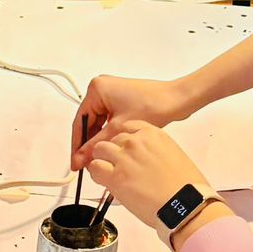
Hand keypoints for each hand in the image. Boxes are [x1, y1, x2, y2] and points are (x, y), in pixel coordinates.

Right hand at [69, 75, 195, 168]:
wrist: (177, 100)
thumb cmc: (154, 104)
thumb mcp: (119, 128)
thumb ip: (97, 144)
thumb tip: (82, 157)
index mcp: (97, 89)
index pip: (80, 121)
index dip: (77, 144)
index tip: (75, 161)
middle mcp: (102, 88)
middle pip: (88, 122)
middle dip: (88, 143)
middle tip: (85, 163)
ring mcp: (111, 94)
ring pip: (98, 122)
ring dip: (98, 139)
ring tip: (97, 158)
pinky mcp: (121, 101)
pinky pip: (108, 119)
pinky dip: (108, 133)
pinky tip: (108, 148)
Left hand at [77, 119, 208, 230]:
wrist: (184, 205)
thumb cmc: (185, 187)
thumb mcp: (174, 155)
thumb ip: (153, 150)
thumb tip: (141, 158)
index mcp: (153, 134)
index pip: (127, 126)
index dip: (122, 140)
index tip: (123, 149)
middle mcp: (136, 142)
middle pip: (112, 138)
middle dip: (113, 152)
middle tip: (117, 166)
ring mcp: (124, 158)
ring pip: (99, 150)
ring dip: (101, 160)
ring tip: (109, 173)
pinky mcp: (115, 177)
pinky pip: (94, 168)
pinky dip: (96, 174)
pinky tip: (104, 181)